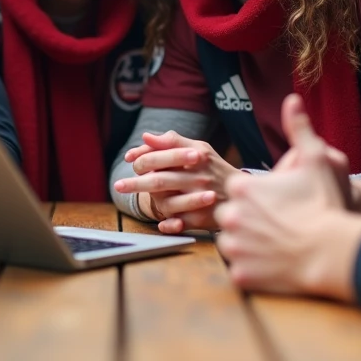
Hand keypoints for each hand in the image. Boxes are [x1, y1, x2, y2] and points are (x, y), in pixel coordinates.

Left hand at [113, 131, 236, 233]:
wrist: (241, 193)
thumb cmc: (213, 167)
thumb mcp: (198, 148)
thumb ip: (172, 141)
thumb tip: (146, 137)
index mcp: (197, 157)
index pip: (164, 155)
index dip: (143, 157)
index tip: (129, 160)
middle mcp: (199, 178)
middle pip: (161, 180)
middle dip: (136, 183)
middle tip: (118, 185)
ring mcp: (201, 200)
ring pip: (168, 202)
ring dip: (148, 201)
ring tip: (131, 198)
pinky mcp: (203, 219)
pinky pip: (181, 223)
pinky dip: (169, 224)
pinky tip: (160, 223)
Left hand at [214, 94, 360, 299]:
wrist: (333, 251)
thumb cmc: (324, 204)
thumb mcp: (315, 159)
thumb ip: (298, 129)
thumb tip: (293, 100)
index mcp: (242, 187)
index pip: (239, 190)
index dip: (259, 197)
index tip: (277, 203)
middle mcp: (231, 216)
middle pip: (231, 216)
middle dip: (248, 219)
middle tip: (275, 225)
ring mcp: (234, 247)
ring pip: (232, 243)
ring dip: (247, 243)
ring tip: (274, 244)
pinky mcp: (240, 274)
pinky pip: (239, 269)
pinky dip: (252, 268)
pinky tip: (273, 263)